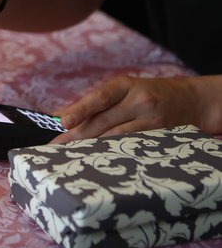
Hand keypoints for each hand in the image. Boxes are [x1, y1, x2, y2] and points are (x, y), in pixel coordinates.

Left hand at [51, 75, 221, 142]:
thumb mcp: (124, 91)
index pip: (100, 97)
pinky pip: (132, 148)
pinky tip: (98, 161)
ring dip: (92, 149)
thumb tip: (62, 117)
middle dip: (76, 137)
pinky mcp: (161, 137)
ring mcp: (152, 120)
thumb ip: (95, 104)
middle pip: (103, 122)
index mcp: (125, 85)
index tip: (64, 121)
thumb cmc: (147, 95)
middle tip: (56, 148)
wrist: (191, 100)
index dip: (81, 109)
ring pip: (116, 138)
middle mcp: (139, 100)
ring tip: (72, 157)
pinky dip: (113, 154)